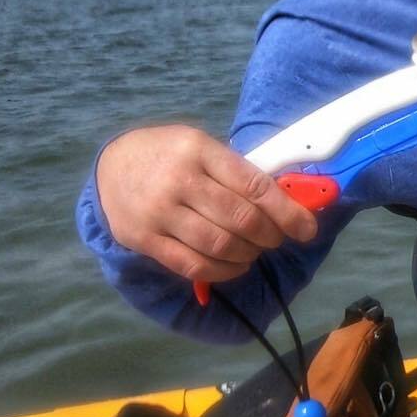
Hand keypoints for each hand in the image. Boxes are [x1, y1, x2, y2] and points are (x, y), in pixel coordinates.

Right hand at [94, 124, 319, 283]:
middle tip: (275, 239)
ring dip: (247, 255)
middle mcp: (179, 180)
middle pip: (241, 219)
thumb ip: (236, 170)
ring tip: (252, 251)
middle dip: (269, 235)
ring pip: (220, 246)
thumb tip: (287, 200)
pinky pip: (193, 265)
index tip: (306, 229)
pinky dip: (222, 271)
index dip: (287, 212)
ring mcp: (159, 212)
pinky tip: (233, 266)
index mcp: (199, 149)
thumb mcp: (199, 145)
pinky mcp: (145, 239)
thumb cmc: (168, 154)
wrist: (110, 166)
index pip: (254, 185)